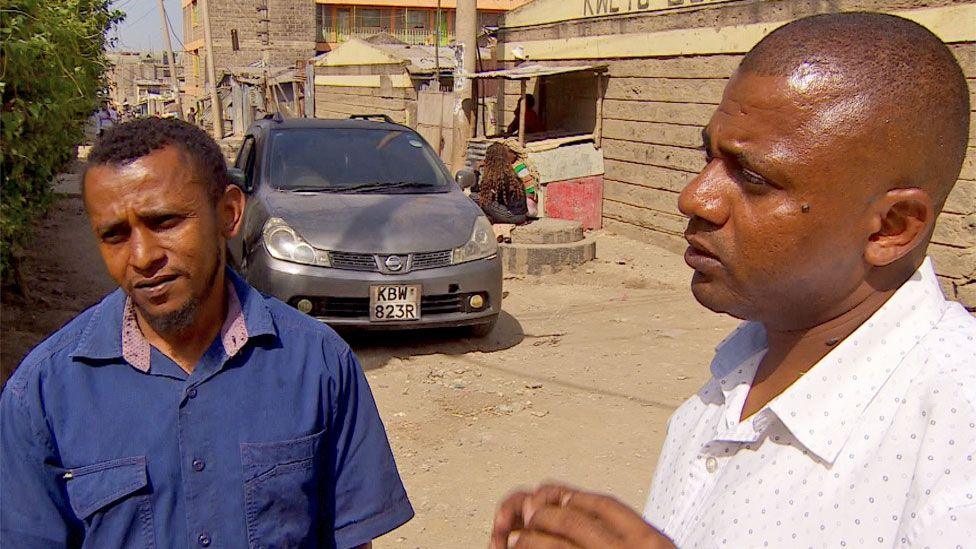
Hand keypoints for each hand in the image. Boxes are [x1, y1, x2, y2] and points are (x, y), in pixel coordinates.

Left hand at [490, 484, 674, 548]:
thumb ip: (633, 540)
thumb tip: (596, 522)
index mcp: (650, 541)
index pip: (606, 505)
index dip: (577, 496)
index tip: (559, 495)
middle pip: (575, 521)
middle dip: (546, 514)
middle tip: (529, 512)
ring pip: (558, 545)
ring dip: (531, 538)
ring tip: (515, 538)